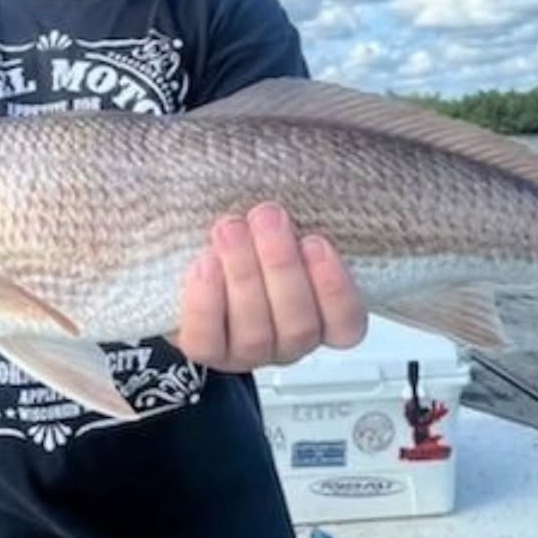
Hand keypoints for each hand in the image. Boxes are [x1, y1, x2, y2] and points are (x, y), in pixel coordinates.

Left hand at [174, 201, 367, 371]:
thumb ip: (293, 219)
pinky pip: (208, 341)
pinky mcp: (207, 352)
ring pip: (255, 332)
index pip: (347, 324)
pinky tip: (204, 264)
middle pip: (298, 325)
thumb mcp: (277, 225)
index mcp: (321, 317)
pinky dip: (206, 302)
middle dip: (281, 266)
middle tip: (267, 216)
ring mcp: (247, 353)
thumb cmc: (246, 238)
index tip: (317, 242)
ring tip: (230, 229)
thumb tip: (300, 185)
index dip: (335, 289)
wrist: (190, 258)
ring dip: (243, 274)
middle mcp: (288, 341)